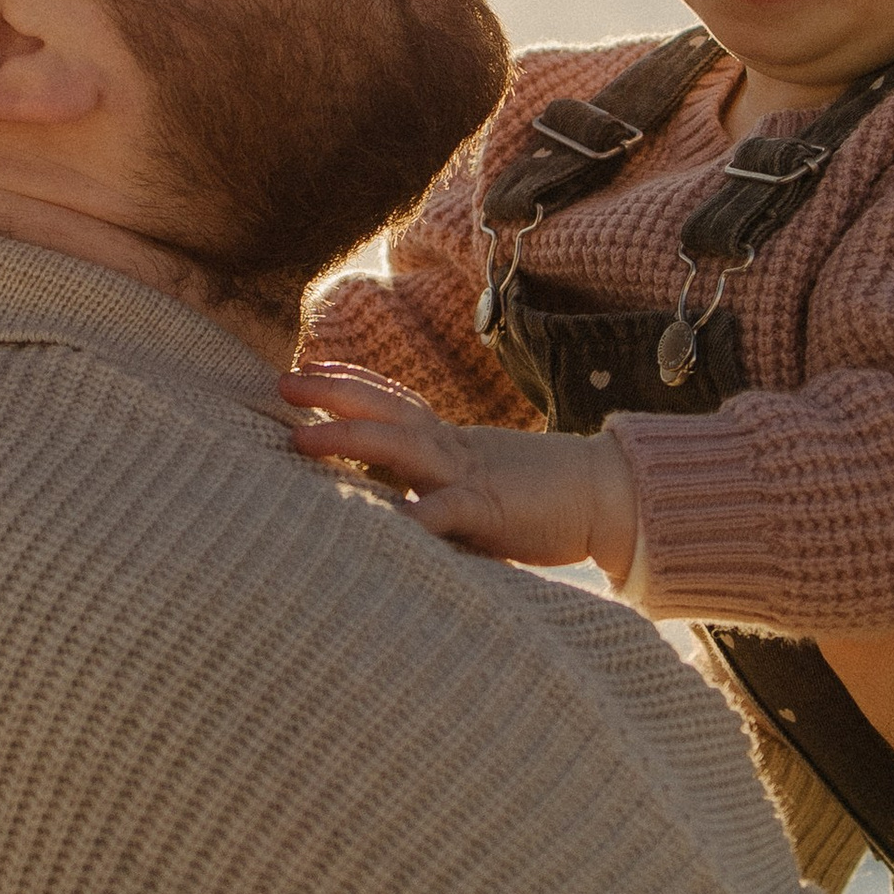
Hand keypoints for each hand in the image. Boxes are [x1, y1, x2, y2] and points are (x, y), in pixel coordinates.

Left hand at [282, 364, 642, 579]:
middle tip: (281, 383)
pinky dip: (414, 517)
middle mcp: (453, 450)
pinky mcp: (490, 510)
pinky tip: (382, 524)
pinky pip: (445, 512)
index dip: (350, 382)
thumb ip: (440, 488)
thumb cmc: (546, 501)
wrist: (613, 499)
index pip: (394, 400)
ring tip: (302, 441)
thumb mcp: (482, 487)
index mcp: (452, 443)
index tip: (304, 369)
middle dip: (332, 393)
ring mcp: (469, 475)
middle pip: (386, 408)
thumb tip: (395, 502)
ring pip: (403, 447)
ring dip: (350, 438)